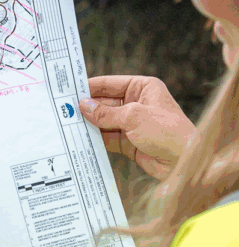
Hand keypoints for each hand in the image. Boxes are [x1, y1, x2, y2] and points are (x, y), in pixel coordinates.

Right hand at [78, 75, 195, 179]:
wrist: (183, 162)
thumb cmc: (167, 132)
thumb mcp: (134, 117)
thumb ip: (106, 113)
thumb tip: (83, 106)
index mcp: (143, 88)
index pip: (110, 84)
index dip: (90, 87)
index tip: (69, 90)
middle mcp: (137, 103)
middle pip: (105, 103)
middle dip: (87, 107)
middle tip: (63, 110)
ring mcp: (132, 123)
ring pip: (103, 121)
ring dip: (89, 124)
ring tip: (67, 124)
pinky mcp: (128, 141)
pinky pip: (106, 137)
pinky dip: (95, 138)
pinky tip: (80, 138)